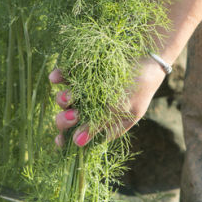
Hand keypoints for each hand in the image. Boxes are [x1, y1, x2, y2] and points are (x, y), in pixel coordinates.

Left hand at [50, 57, 166, 146]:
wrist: (147, 57)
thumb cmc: (138, 88)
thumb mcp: (121, 109)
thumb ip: (98, 124)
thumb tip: (78, 143)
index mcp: (102, 124)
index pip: (79, 136)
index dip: (66, 140)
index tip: (60, 140)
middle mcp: (91, 109)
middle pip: (68, 120)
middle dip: (65, 120)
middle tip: (72, 115)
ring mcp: (84, 91)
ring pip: (64, 100)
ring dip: (62, 100)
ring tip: (66, 96)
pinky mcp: (81, 73)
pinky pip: (64, 77)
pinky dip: (58, 78)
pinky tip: (55, 78)